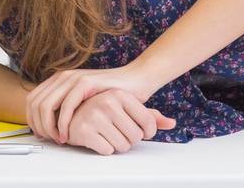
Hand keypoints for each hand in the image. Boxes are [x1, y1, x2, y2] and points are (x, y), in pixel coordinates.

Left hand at [25, 65, 162, 144]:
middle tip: (49, 140)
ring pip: (47, 104)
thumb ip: (66, 106)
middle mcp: (63, 77)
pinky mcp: (86, 82)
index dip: (32, 119)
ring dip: (49, 126)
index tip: (40, 135)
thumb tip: (47, 125)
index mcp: (59, 80)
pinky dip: (63, 122)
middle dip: (39, 125)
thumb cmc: (110, 94)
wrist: (134, 80)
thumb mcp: (82, 100)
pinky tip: (67, 134)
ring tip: (58, 139)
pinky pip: (67, 105)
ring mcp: (73, 78)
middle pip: (35, 103)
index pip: (32, 99)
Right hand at [61, 90, 175, 154]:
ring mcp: (93, 115)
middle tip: (116, 131)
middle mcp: (107, 101)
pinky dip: (103, 148)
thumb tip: (172, 123)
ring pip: (122, 146)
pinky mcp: (83, 129)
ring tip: (105, 133)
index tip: (139, 130)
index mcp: (119, 94)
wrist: (71, 110)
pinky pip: (107, 150)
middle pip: (136, 138)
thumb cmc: (102, 109)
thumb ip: (149, 115)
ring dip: (116, 145)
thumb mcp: (126, 107)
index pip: (149, 124)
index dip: (146, 132)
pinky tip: (96, 138)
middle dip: (128, 139)